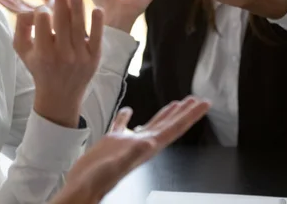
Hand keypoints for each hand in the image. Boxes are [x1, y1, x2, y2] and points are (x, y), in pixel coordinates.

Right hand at [13, 0, 103, 127]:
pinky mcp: (94, 58)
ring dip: (78, 7)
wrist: (60, 96)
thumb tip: (30, 10)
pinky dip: (97, 24)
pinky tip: (97, 9)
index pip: (42, 24)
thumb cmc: (39, 67)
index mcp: (43, 53)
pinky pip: (96, 38)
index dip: (43, 11)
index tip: (44, 8)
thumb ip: (21, 29)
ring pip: (79, 27)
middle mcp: (61, 55)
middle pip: (62, 21)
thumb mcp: (23, 51)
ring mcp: (79, 57)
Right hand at [50, 97, 209, 203]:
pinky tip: (129, 110)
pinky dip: (127, 116)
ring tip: (177, 103)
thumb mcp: (118, 165)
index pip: (175, 128)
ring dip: (166, 113)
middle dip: (185, 112)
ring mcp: (128, 143)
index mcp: (147, 147)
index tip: (204, 104)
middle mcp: (142, 144)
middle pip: (170, 124)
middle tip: (198, 100)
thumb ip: (135, 153)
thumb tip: (150, 142)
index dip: (191, 115)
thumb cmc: (99, 180)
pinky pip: (123, 125)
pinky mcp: (113, 142)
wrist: (83, 186)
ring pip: (152, 124)